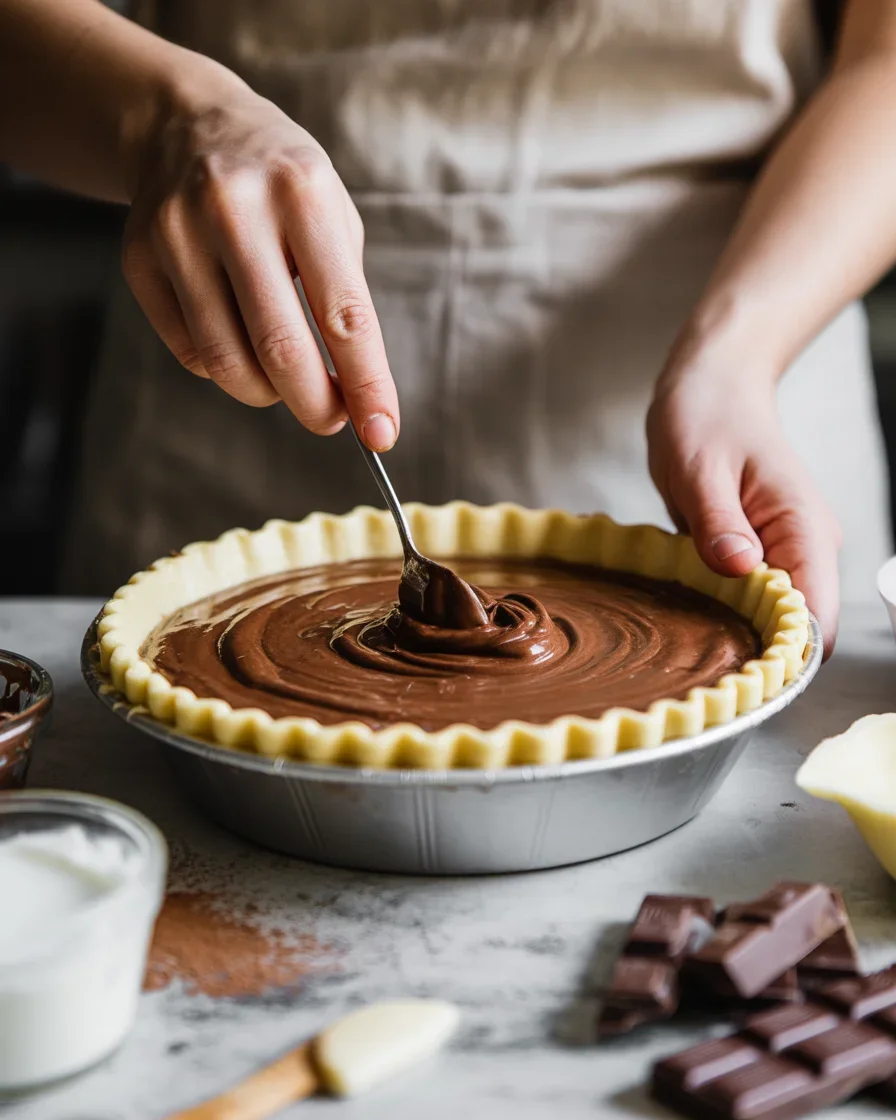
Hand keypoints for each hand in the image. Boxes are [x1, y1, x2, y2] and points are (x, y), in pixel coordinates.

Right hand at [119, 64, 398, 449]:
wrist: (188, 125)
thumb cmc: (282, 186)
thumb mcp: (333, 217)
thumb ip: (346, 301)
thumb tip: (358, 398)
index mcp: (302, 192)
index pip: (344, 315)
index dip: (366, 384)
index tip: (381, 432)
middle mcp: (234, 208)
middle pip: (280, 348)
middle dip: (315, 405)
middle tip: (332, 420)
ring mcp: (177, 232)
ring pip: (227, 362)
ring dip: (268, 394)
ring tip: (287, 381)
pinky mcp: (138, 259)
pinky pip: (190, 353)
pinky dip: (224, 370)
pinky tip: (239, 343)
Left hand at [646, 363, 840, 656]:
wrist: (712, 386)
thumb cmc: (706, 417)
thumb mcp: (699, 467)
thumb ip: (719, 521)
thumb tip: (742, 570)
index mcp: (803, 528)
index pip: (816, 614)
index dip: (783, 652)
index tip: (737, 671)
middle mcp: (806, 547)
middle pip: (797, 627)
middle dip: (754, 650)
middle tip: (698, 662)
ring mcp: (785, 552)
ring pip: (772, 617)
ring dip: (736, 631)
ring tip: (688, 637)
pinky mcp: (759, 554)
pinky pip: (749, 598)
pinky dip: (723, 610)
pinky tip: (689, 611)